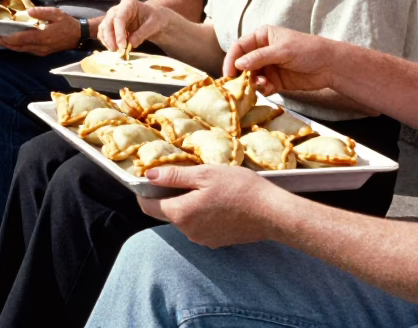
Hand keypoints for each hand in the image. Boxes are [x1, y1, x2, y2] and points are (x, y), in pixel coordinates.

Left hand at [0, 7, 79, 55]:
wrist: (79, 36)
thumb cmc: (67, 23)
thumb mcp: (56, 13)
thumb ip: (42, 12)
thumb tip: (28, 11)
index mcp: (43, 36)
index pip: (21, 39)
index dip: (7, 38)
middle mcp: (40, 46)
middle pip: (17, 46)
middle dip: (3, 43)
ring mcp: (41, 51)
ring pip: (20, 50)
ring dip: (8, 46)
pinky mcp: (42, 52)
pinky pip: (26, 50)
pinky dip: (16, 47)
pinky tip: (11, 43)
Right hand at [99, 0, 168, 53]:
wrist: (153, 20)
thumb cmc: (155, 19)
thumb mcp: (154, 24)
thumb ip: (143, 33)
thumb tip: (131, 44)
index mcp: (128, 4)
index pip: (119, 18)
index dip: (118, 32)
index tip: (122, 45)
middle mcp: (117, 9)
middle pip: (108, 22)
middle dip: (110, 37)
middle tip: (115, 50)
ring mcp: (112, 17)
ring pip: (103, 28)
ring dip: (107, 41)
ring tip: (115, 51)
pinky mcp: (111, 26)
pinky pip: (104, 34)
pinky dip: (106, 42)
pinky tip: (114, 49)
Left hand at [137, 164, 285, 247]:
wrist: (271, 212)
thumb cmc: (239, 188)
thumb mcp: (205, 174)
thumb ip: (174, 176)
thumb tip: (148, 176)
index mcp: (180, 213)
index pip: (147, 206)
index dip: (145, 191)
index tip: (151, 178)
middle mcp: (187, 231)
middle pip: (167, 212)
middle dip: (170, 195)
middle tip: (185, 176)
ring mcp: (202, 239)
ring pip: (184, 219)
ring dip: (188, 204)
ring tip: (206, 187)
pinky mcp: (216, 242)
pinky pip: (199, 226)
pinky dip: (202, 213)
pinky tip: (217, 201)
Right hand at [223, 25, 336, 95]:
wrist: (330, 66)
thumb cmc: (308, 50)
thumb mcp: (282, 51)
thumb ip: (259, 57)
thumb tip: (238, 64)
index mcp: (262, 37)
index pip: (240, 47)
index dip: (232, 59)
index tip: (228, 73)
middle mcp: (262, 51)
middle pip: (243, 64)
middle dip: (241, 74)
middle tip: (240, 85)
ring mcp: (268, 67)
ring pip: (251, 77)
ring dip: (252, 83)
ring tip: (262, 85)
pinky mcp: (275, 81)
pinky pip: (261, 86)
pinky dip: (261, 89)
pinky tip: (269, 88)